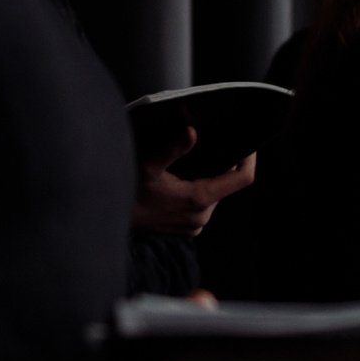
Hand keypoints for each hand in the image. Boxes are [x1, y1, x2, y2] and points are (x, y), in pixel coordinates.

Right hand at [132, 126, 254, 235]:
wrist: (110, 220)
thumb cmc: (127, 191)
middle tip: (210, 144)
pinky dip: (197, 190)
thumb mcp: (147, 165)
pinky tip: (181, 180)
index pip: (242, 178)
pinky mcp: (186, 229)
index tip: (248, 142)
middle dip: (221, 165)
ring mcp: (194, 226)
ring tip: (192, 160)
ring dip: (207, 177)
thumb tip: (192, 131)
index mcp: (199, 199)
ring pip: (213, 194)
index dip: (250, 158)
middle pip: (226, 184)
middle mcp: (201, 216)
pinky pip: (201, 205)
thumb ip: (172, 148)